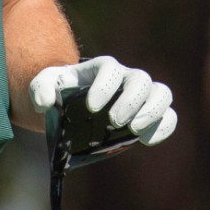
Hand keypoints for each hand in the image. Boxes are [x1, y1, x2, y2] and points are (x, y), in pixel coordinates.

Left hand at [30, 55, 176, 145]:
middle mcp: (126, 78)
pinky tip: (147, 141)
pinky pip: (168, 115)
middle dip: (131, 100)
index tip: (92, 107)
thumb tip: (46, 101)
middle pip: (141, 79)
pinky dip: (164, 127)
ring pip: (162, 93)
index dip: (105, 86)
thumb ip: (40, 89)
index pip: (110, 69)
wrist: (73, 105)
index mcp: (102, 68)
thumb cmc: (61, 91)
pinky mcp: (150, 116)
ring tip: (135, 129)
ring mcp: (142, 96)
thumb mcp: (45, 85)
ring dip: (153, 111)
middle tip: (115, 121)